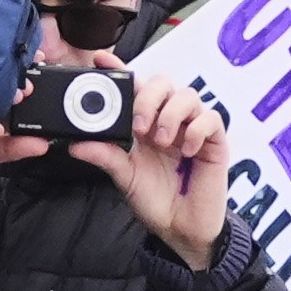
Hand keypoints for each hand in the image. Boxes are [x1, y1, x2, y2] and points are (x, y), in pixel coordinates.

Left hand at [73, 76, 237, 263]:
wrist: (180, 230)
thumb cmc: (155, 200)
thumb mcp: (124, 177)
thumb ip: (104, 156)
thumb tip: (75, 144)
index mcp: (145, 123)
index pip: (135, 88)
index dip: (120, 70)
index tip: (100, 60)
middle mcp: (169, 120)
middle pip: (163, 82)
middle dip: (148, 98)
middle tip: (139, 127)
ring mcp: (193, 129)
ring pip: (188, 95)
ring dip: (171, 115)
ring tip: (162, 141)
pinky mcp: (215, 142)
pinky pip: (211, 118)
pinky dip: (197, 130)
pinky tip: (186, 150)